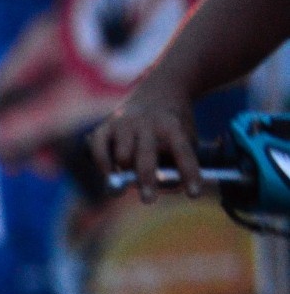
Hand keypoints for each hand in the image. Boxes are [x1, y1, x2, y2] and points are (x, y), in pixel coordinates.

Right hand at [88, 78, 199, 201]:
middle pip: (147, 156)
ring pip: (122, 156)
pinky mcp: (105, 126)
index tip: (194, 194)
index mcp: (173, 126)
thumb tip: (164, 187)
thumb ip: (176, 165)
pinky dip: (103, 164)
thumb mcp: (186, 139)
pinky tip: (110, 174)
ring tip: (128, 178)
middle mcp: (148, 123)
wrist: (160, 91)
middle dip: (148, 180)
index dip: (189, 173)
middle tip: (149, 201)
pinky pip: (99, 150)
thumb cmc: (173, 128)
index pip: (183, 152)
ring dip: (126, 171)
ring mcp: (124, 123)